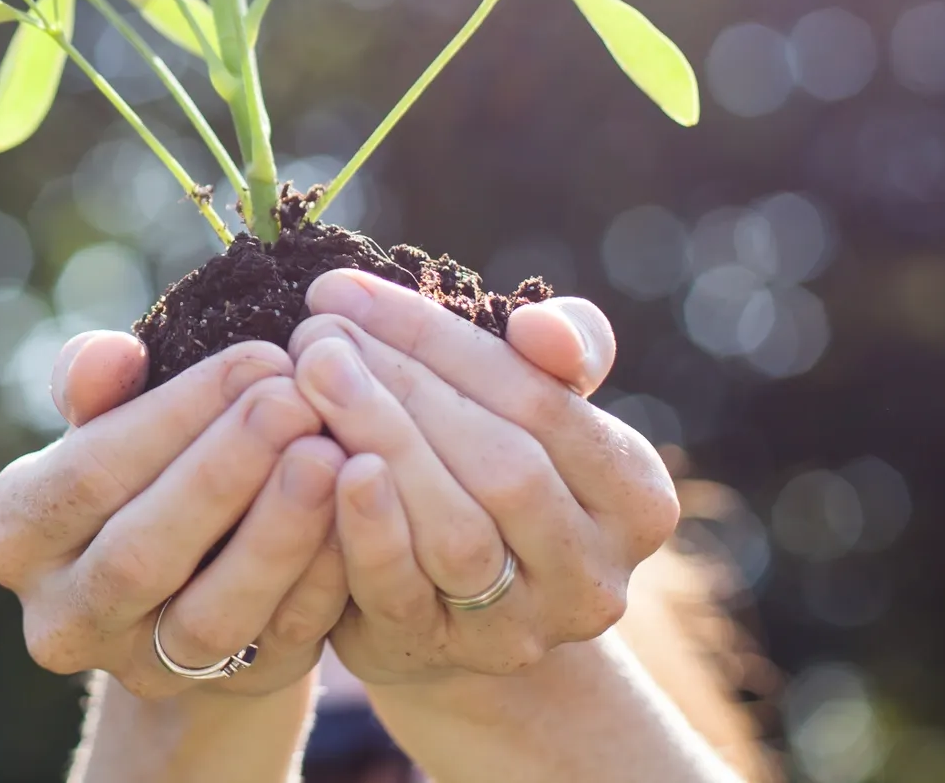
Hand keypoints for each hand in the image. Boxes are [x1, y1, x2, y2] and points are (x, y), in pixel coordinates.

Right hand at [0, 334, 350, 700]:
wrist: (189, 567)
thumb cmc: (142, 462)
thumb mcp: (108, 417)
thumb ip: (98, 382)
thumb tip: (111, 356)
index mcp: (15, 535)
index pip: (89, 474)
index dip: (173, 415)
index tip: (255, 358)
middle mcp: (62, 618)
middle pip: (140, 553)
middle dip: (224, 471)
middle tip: (296, 400)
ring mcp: (141, 669)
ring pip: (210, 617)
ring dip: (276, 534)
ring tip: (330, 455)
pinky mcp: (228, 691)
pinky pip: (280, 643)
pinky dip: (322, 577)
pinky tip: (357, 512)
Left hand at [290, 271, 678, 684]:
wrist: (442, 602)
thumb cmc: (484, 467)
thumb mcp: (530, 406)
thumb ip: (559, 351)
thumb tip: (541, 328)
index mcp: (634, 496)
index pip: (541, 401)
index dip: (441, 339)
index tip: (350, 289)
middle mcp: (593, 576)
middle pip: (505, 467)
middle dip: (405, 385)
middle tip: (320, 331)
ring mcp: (521, 629)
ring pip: (458, 532)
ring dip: (378, 440)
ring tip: (310, 372)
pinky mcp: (439, 655)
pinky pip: (401, 590)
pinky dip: (365, 525)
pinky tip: (324, 461)